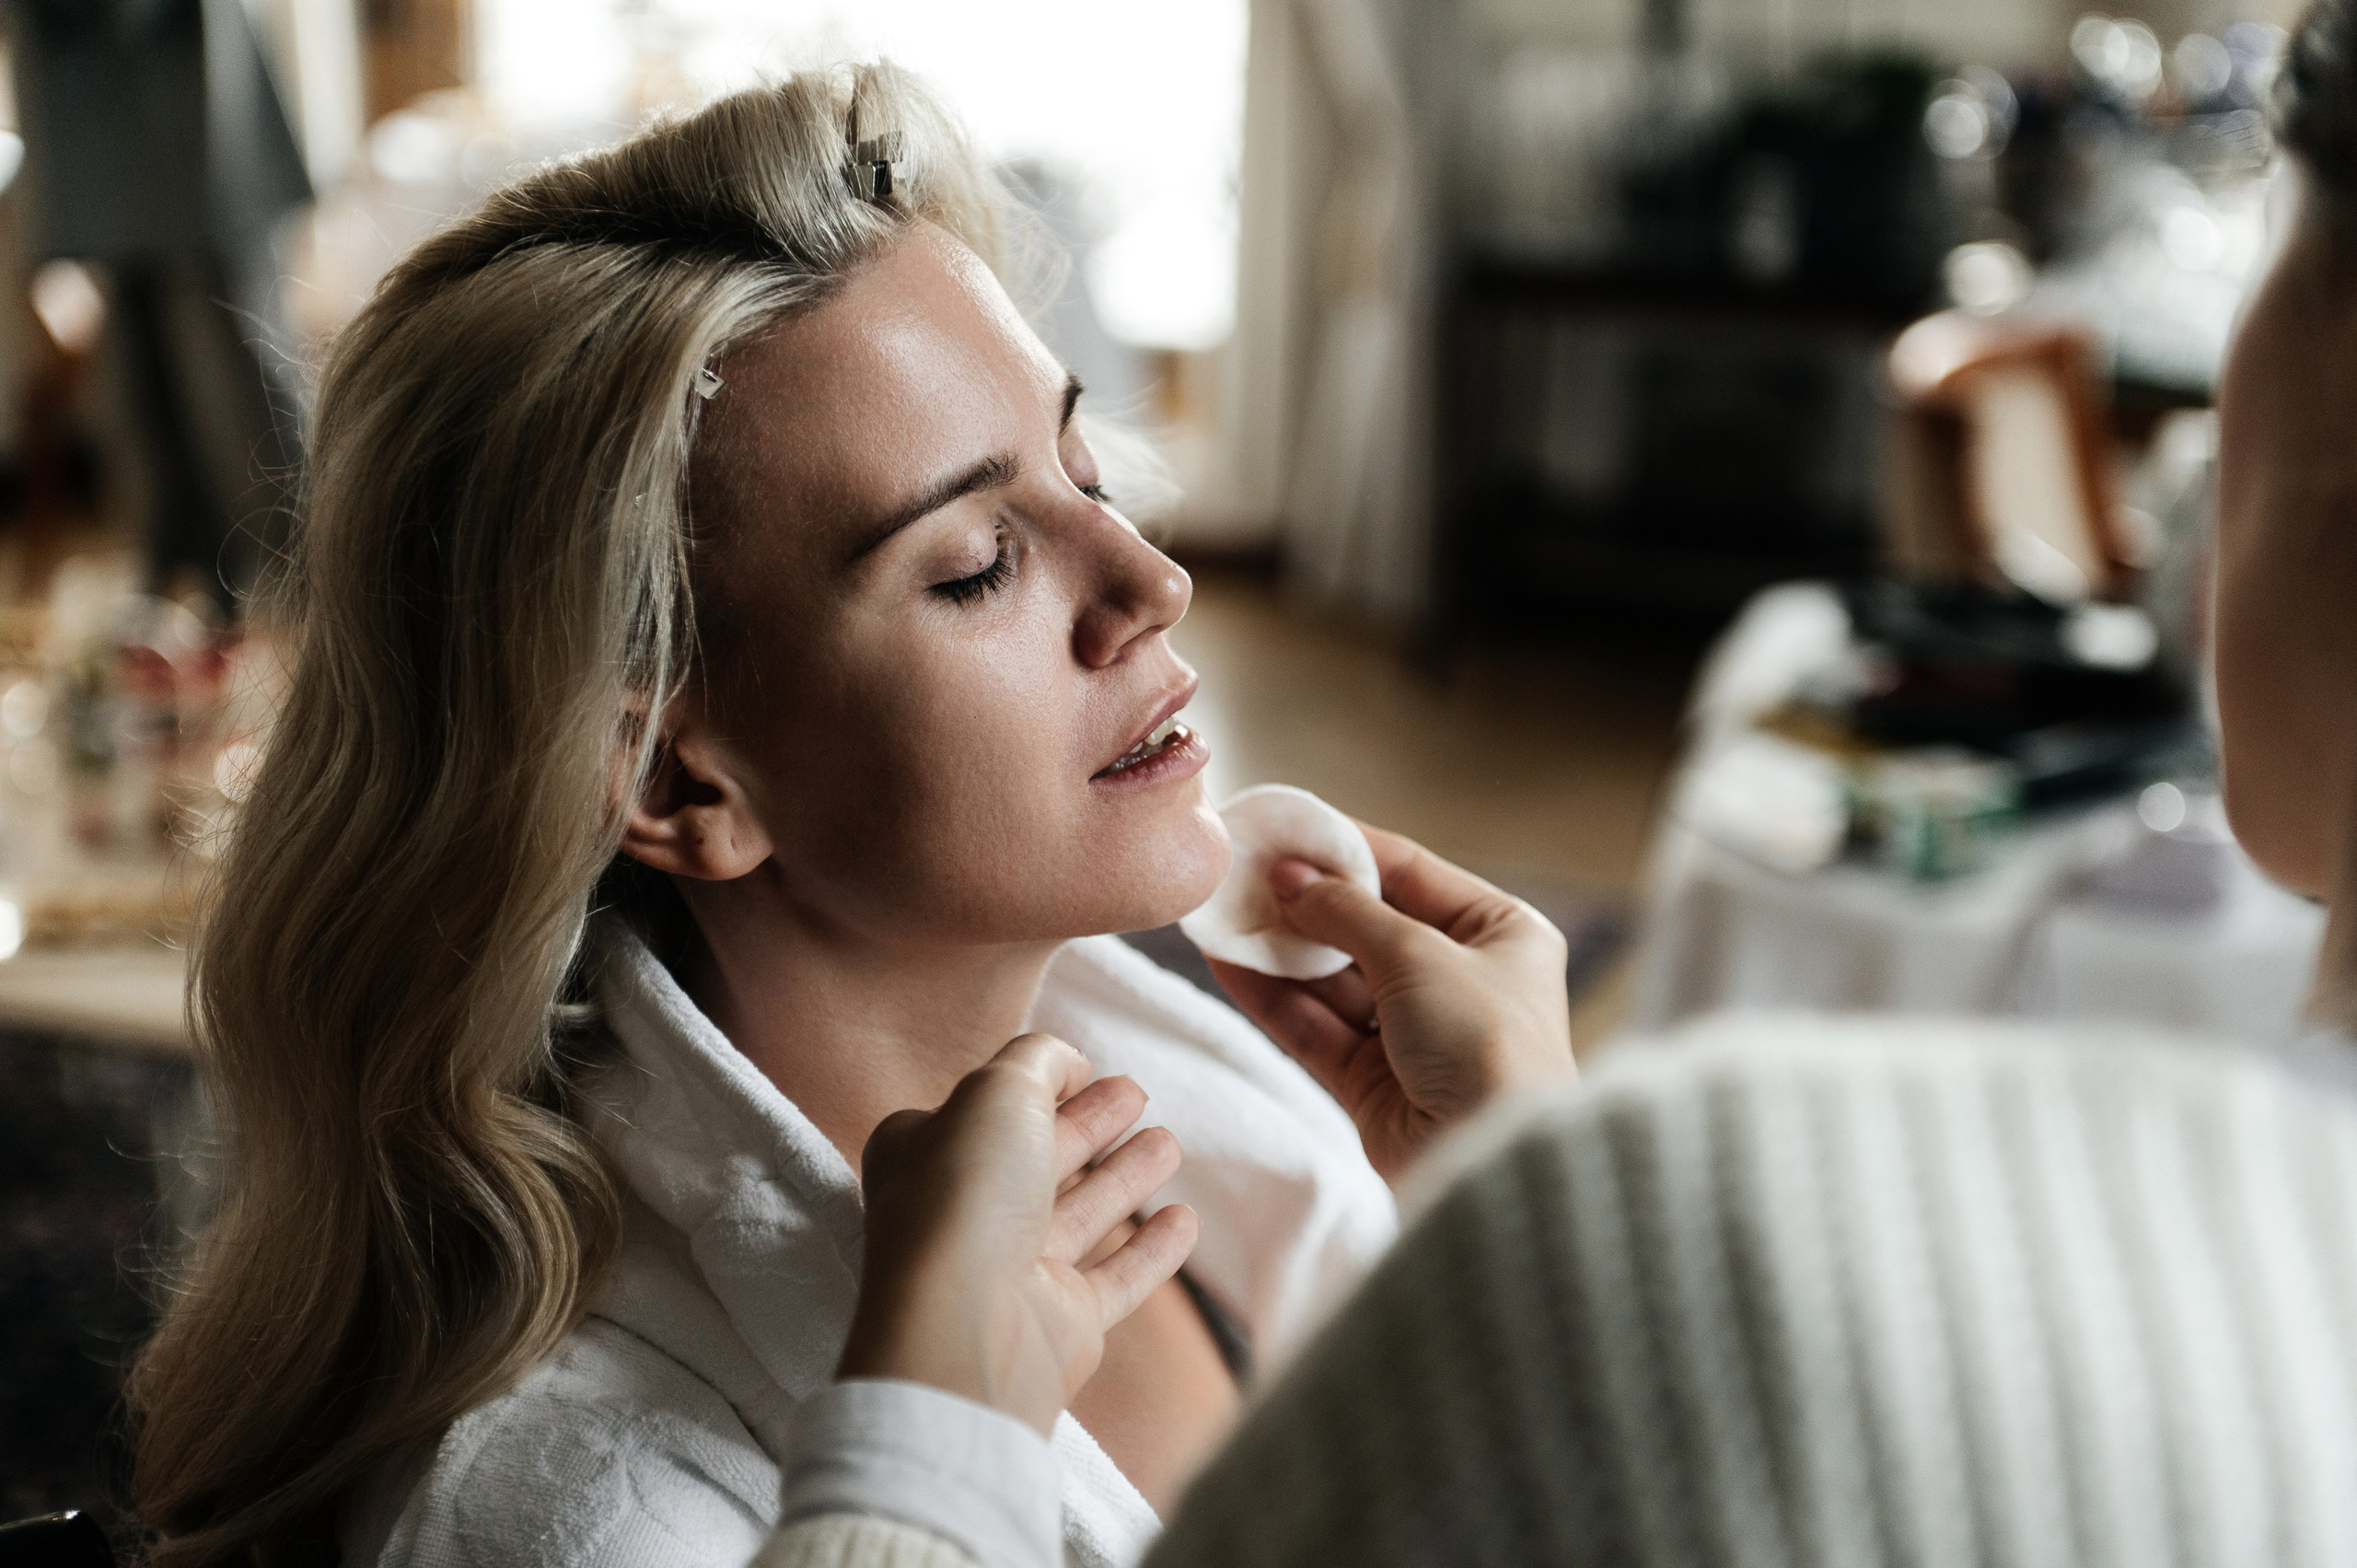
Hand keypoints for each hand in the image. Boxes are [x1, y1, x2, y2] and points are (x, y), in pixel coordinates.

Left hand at [837, 1033, 1198, 1434]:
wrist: (967, 1328)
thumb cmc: (967, 1197)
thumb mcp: (998, 1091)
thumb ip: (1038, 1060)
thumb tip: (1067, 1062)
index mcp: (926, 1155)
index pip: (984, 1111)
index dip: (1034, 1085)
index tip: (1083, 1068)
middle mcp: (964, 1213)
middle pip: (1038, 1159)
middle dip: (1088, 1124)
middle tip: (1136, 1094)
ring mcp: (1013, 1270)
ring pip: (1079, 1214)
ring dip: (1123, 1178)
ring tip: (1168, 1143)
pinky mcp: (1061, 1320)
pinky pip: (1115, 1278)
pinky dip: (1151, 1249)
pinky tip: (1184, 1220)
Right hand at [1207, 825, 1574, 1183]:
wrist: (1490, 1165)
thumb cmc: (1485, 1044)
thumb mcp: (1418, 953)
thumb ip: (1345, 911)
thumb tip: (1288, 876)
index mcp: (1500, 932)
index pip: (1409, 871)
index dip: (1343, 849)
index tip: (1282, 829)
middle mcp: (1461, 978)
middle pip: (1366, 925)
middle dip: (1302, 902)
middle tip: (1239, 873)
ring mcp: (1415, 1033)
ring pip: (1333, 979)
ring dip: (1278, 950)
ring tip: (1220, 913)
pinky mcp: (1375, 1082)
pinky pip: (1316, 1026)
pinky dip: (1272, 997)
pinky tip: (1225, 963)